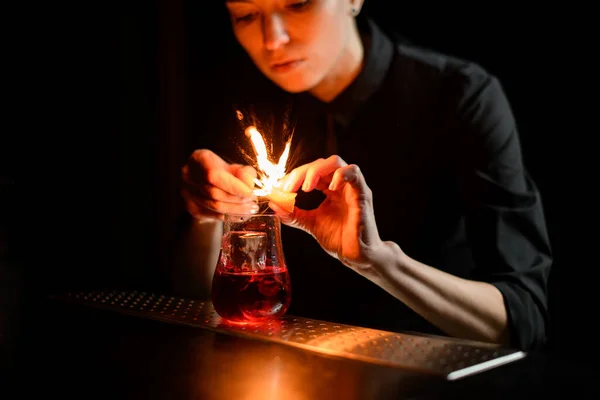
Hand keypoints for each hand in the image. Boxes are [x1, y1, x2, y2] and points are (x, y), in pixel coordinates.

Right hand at [181, 149, 257, 221]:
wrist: (209, 183)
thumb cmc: (224, 172)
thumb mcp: (236, 168)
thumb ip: (245, 174)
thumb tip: (250, 185)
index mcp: (199, 159)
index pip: (213, 175)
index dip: (233, 186)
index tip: (250, 192)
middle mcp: (188, 175)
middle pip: (214, 193)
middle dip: (237, 199)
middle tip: (253, 202)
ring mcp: (187, 192)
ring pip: (214, 206)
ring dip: (236, 210)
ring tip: (251, 209)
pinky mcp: (191, 207)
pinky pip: (212, 215)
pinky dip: (230, 216)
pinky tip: (242, 215)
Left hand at [270, 155, 385, 269]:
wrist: (356, 255)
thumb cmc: (339, 239)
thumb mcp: (310, 223)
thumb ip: (293, 213)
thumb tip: (273, 203)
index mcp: (330, 189)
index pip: (311, 172)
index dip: (294, 177)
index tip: (279, 189)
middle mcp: (341, 184)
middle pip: (320, 164)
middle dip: (300, 173)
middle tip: (288, 188)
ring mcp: (352, 187)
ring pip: (335, 162)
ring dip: (316, 171)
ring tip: (305, 188)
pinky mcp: (362, 194)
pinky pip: (354, 173)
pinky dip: (341, 175)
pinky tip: (330, 187)